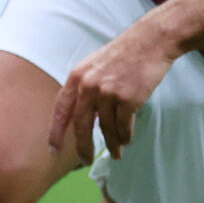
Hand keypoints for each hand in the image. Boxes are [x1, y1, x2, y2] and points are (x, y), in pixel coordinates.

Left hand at [47, 21, 179, 162]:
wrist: (150, 42)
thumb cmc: (123, 55)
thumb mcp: (95, 66)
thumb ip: (86, 90)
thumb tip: (85, 118)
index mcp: (77, 77)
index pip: (61, 110)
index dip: (56, 131)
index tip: (53, 149)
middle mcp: (89, 85)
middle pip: (81, 125)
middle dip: (83, 146)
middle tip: (86, 160)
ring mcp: (108, 92)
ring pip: (106, 128)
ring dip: (111, 144)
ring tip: (116, 153)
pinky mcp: (128, 98)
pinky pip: (123, 126)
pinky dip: (125, 136)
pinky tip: (127, 140)